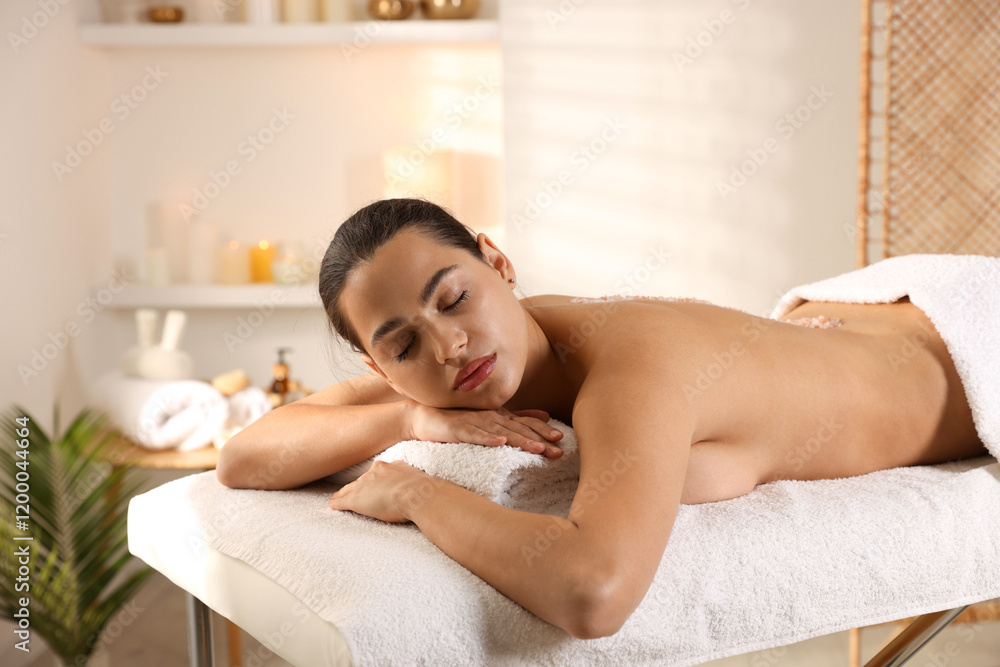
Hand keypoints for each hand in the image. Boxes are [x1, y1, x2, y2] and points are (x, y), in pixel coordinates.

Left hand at [328, 460, 434, 522]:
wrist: (417, 494)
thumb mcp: (419, 480)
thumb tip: (422, 485)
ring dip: (344, 494)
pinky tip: (332, 506)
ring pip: (350, 489)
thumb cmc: (424, 490)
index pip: (376, 474)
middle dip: (357, 487)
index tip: (371, 484)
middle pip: (361, 481)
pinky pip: (342, 501)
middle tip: (349, 491)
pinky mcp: (357, 500)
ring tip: (337, 499)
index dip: (372, 481)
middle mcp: (374, 472)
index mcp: (390, 467)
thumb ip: (414, 480)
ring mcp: (364, 485)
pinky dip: (337, 503)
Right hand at [408, 404, 563, 457]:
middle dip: (539, 438)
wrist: (425, 416)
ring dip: (520, 439)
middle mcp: (490, 416)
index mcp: (499, 415)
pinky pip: (475, 434)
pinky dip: (488, 437)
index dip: (543, 430)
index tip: (561, 439)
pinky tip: (500, 442)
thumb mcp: (490, 420)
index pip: (525, 423)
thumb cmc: (458, 419)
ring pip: (501, 431)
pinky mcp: (458, 429)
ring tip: (538, 448)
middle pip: (518, 428)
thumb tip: (545, 416)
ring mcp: (474, 421)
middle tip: (558, 449)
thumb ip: (516, 418)